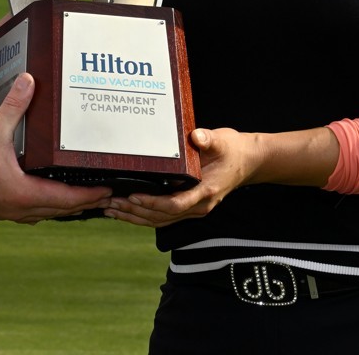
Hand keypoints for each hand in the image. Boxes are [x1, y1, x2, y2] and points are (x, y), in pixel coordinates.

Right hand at [0, 73, 110, 223]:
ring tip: (86, 196)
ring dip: (68, 206)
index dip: (91, 194)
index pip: (68, 199)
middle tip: (107, 193)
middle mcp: (20, 209)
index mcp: (23, 193)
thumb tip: (29, 81)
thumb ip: (14, 105)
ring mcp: (10, 212)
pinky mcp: (1, 210)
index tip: (109, 189)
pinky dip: (49, 205)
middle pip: (63, 210)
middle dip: (86, 202)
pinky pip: (34, 212)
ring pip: (49, 213)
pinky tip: (50, 195)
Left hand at [104, 127, 257, 227]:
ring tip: (111, 210)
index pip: (175, 204)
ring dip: (135, 217)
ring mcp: (193, 209)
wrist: (248, 162)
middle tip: (110, 204)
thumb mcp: (223, 141)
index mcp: (205, 191)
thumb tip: (196, 136)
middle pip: (162, 217)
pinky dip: (144, 215)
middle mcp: (198, 206)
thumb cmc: (233, 150)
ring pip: (160, 221)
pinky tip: (127, 210)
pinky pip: (163, 216)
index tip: (133, 196)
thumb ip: (209, 139)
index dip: (152, 203)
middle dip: (135, 212)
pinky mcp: (188, 206)